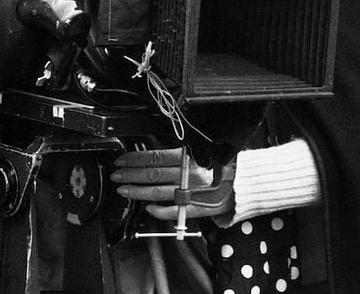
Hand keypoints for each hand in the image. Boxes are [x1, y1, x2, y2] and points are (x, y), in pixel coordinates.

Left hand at [111, 147, 233, 219]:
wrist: (243, 182)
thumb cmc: (221, 164)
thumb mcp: (198, 150)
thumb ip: (175, 151)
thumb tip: (150, 147)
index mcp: (188, 157)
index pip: (154, 157)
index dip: (134, 159)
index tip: (122, 160)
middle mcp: (188, 175)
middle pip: (151, 175)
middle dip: (130, 175)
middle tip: (117, 175)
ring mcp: (191, 193)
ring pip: (157, 193)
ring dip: (137, 191)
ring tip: (123, 190)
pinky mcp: (195, 208)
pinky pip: (172, 211)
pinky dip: (157, 211)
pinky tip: (147, 207)